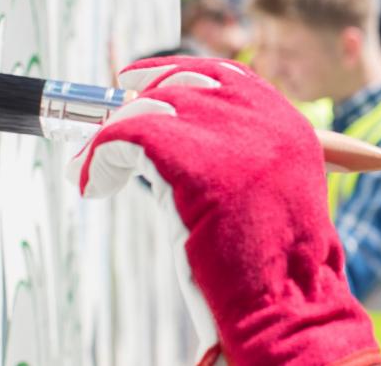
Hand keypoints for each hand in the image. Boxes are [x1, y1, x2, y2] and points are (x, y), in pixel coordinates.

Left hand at [66, 56, 380, 365]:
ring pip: (149, 107)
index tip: (135, 84)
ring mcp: (231, 136)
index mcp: (287, 128)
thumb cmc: (272, 273)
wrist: (286, 306)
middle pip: (183, 83)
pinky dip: (99, 158)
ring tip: (93, 171)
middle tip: (107, 132)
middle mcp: (264, 121)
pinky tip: (93, 185)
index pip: (226, 77)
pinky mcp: (192, 159)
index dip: (174, 74)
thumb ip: (237, 164)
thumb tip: (169, 138)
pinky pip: (125, 136)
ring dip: (112, 136)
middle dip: (138, 101)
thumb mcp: (269, 202)